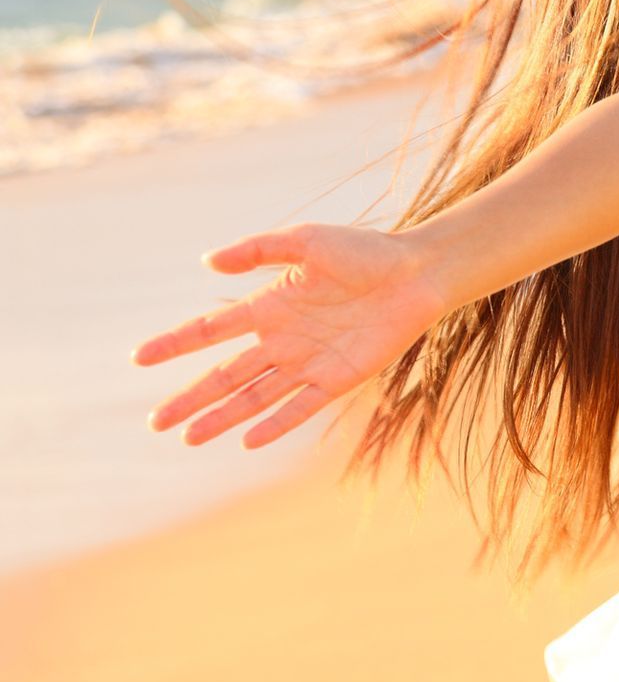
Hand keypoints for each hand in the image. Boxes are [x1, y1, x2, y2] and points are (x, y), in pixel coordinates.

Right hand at [133, 223, 448, 449]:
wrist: (417, 273)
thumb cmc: (364, 251)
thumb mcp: (306, 241)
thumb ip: (258, 249)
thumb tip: (208, 261)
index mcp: (270, 306)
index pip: (211, 330)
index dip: (176, 343)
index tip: (139, 357)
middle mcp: (283, 339)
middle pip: (225, 374)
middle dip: (190, 397)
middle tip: (156, 422)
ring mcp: (309, 361)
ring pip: (254, 397)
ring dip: (222, 417)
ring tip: (188, 437)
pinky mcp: (338, 378)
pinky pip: (300, 406)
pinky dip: (274, 423)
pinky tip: (247, 440)